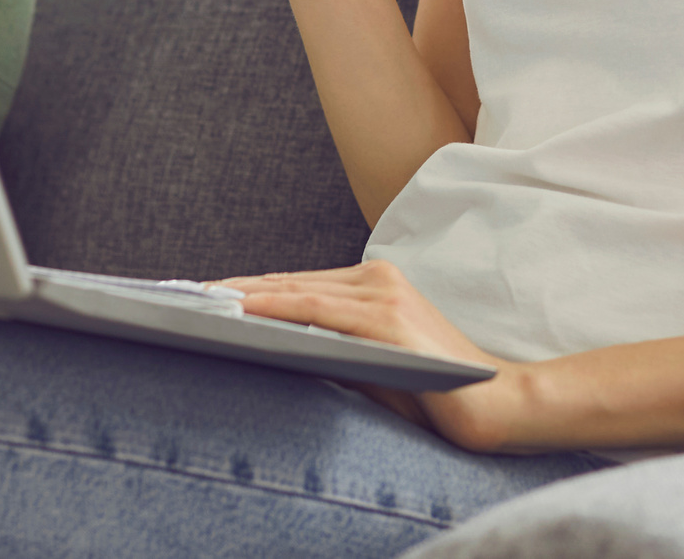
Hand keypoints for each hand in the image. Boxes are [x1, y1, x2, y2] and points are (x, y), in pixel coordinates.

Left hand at [218, 260, 538, 452]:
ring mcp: (381, 295)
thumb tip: (275, 351)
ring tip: (200, 302)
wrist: (496, 403)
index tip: (206, 297)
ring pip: (295, 290)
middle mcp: (378, 279)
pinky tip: (241, 311)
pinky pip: (315, 308)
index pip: (298, 285)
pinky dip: (274, 306)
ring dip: (244, 296)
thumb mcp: (375, 365)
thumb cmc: (436, 393)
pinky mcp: (384, 318)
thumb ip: (332, 351)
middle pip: (290, 282)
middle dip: (237, 290)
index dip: (251, 290)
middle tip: (186, 295)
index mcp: (377, 284)